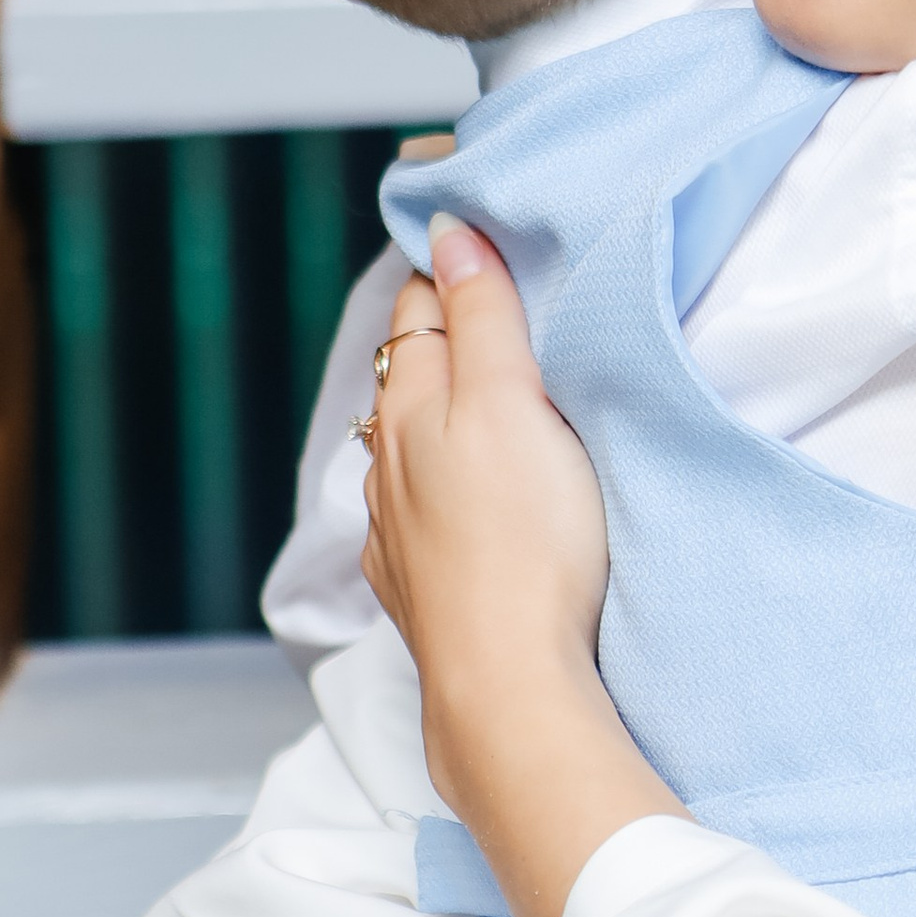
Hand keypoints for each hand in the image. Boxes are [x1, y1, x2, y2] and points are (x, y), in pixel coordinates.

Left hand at [362, 219, 674, 916]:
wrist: (507, 681)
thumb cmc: (524, 540)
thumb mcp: (511, 404)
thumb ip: (482, 319)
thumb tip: (449, 234)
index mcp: (416, 408)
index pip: (420, 315)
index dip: (445, 273)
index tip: (469, 242)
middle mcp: (391, 464)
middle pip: (407, 378)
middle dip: (435, 337)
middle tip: (473, 299)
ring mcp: (398, 532)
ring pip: (402, 449)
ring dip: (428, 414)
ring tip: (462, 394)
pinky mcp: (420, 588)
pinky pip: (411, 514)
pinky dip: (428, 486)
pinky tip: (443, 499)